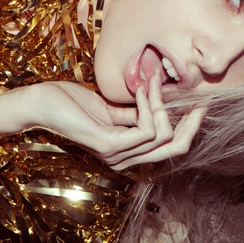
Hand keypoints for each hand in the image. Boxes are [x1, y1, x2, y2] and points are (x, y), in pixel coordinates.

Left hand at [31, 76, 205, 169]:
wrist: (43, 102)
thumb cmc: (72, 103)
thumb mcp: (112, 109)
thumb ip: (136, 113)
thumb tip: (163, 104)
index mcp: (126, 153)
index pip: (171, 148)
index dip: (190, 126)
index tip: (200, 102)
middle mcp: (122, 160)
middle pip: (175, 149)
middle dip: (191, 122)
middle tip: (199, 98)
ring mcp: (115, 155)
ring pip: (162, 135)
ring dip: (161, 103)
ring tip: (150, 82)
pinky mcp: (108, 145)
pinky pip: (145, 130)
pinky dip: (148, 105)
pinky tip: (141, 89)